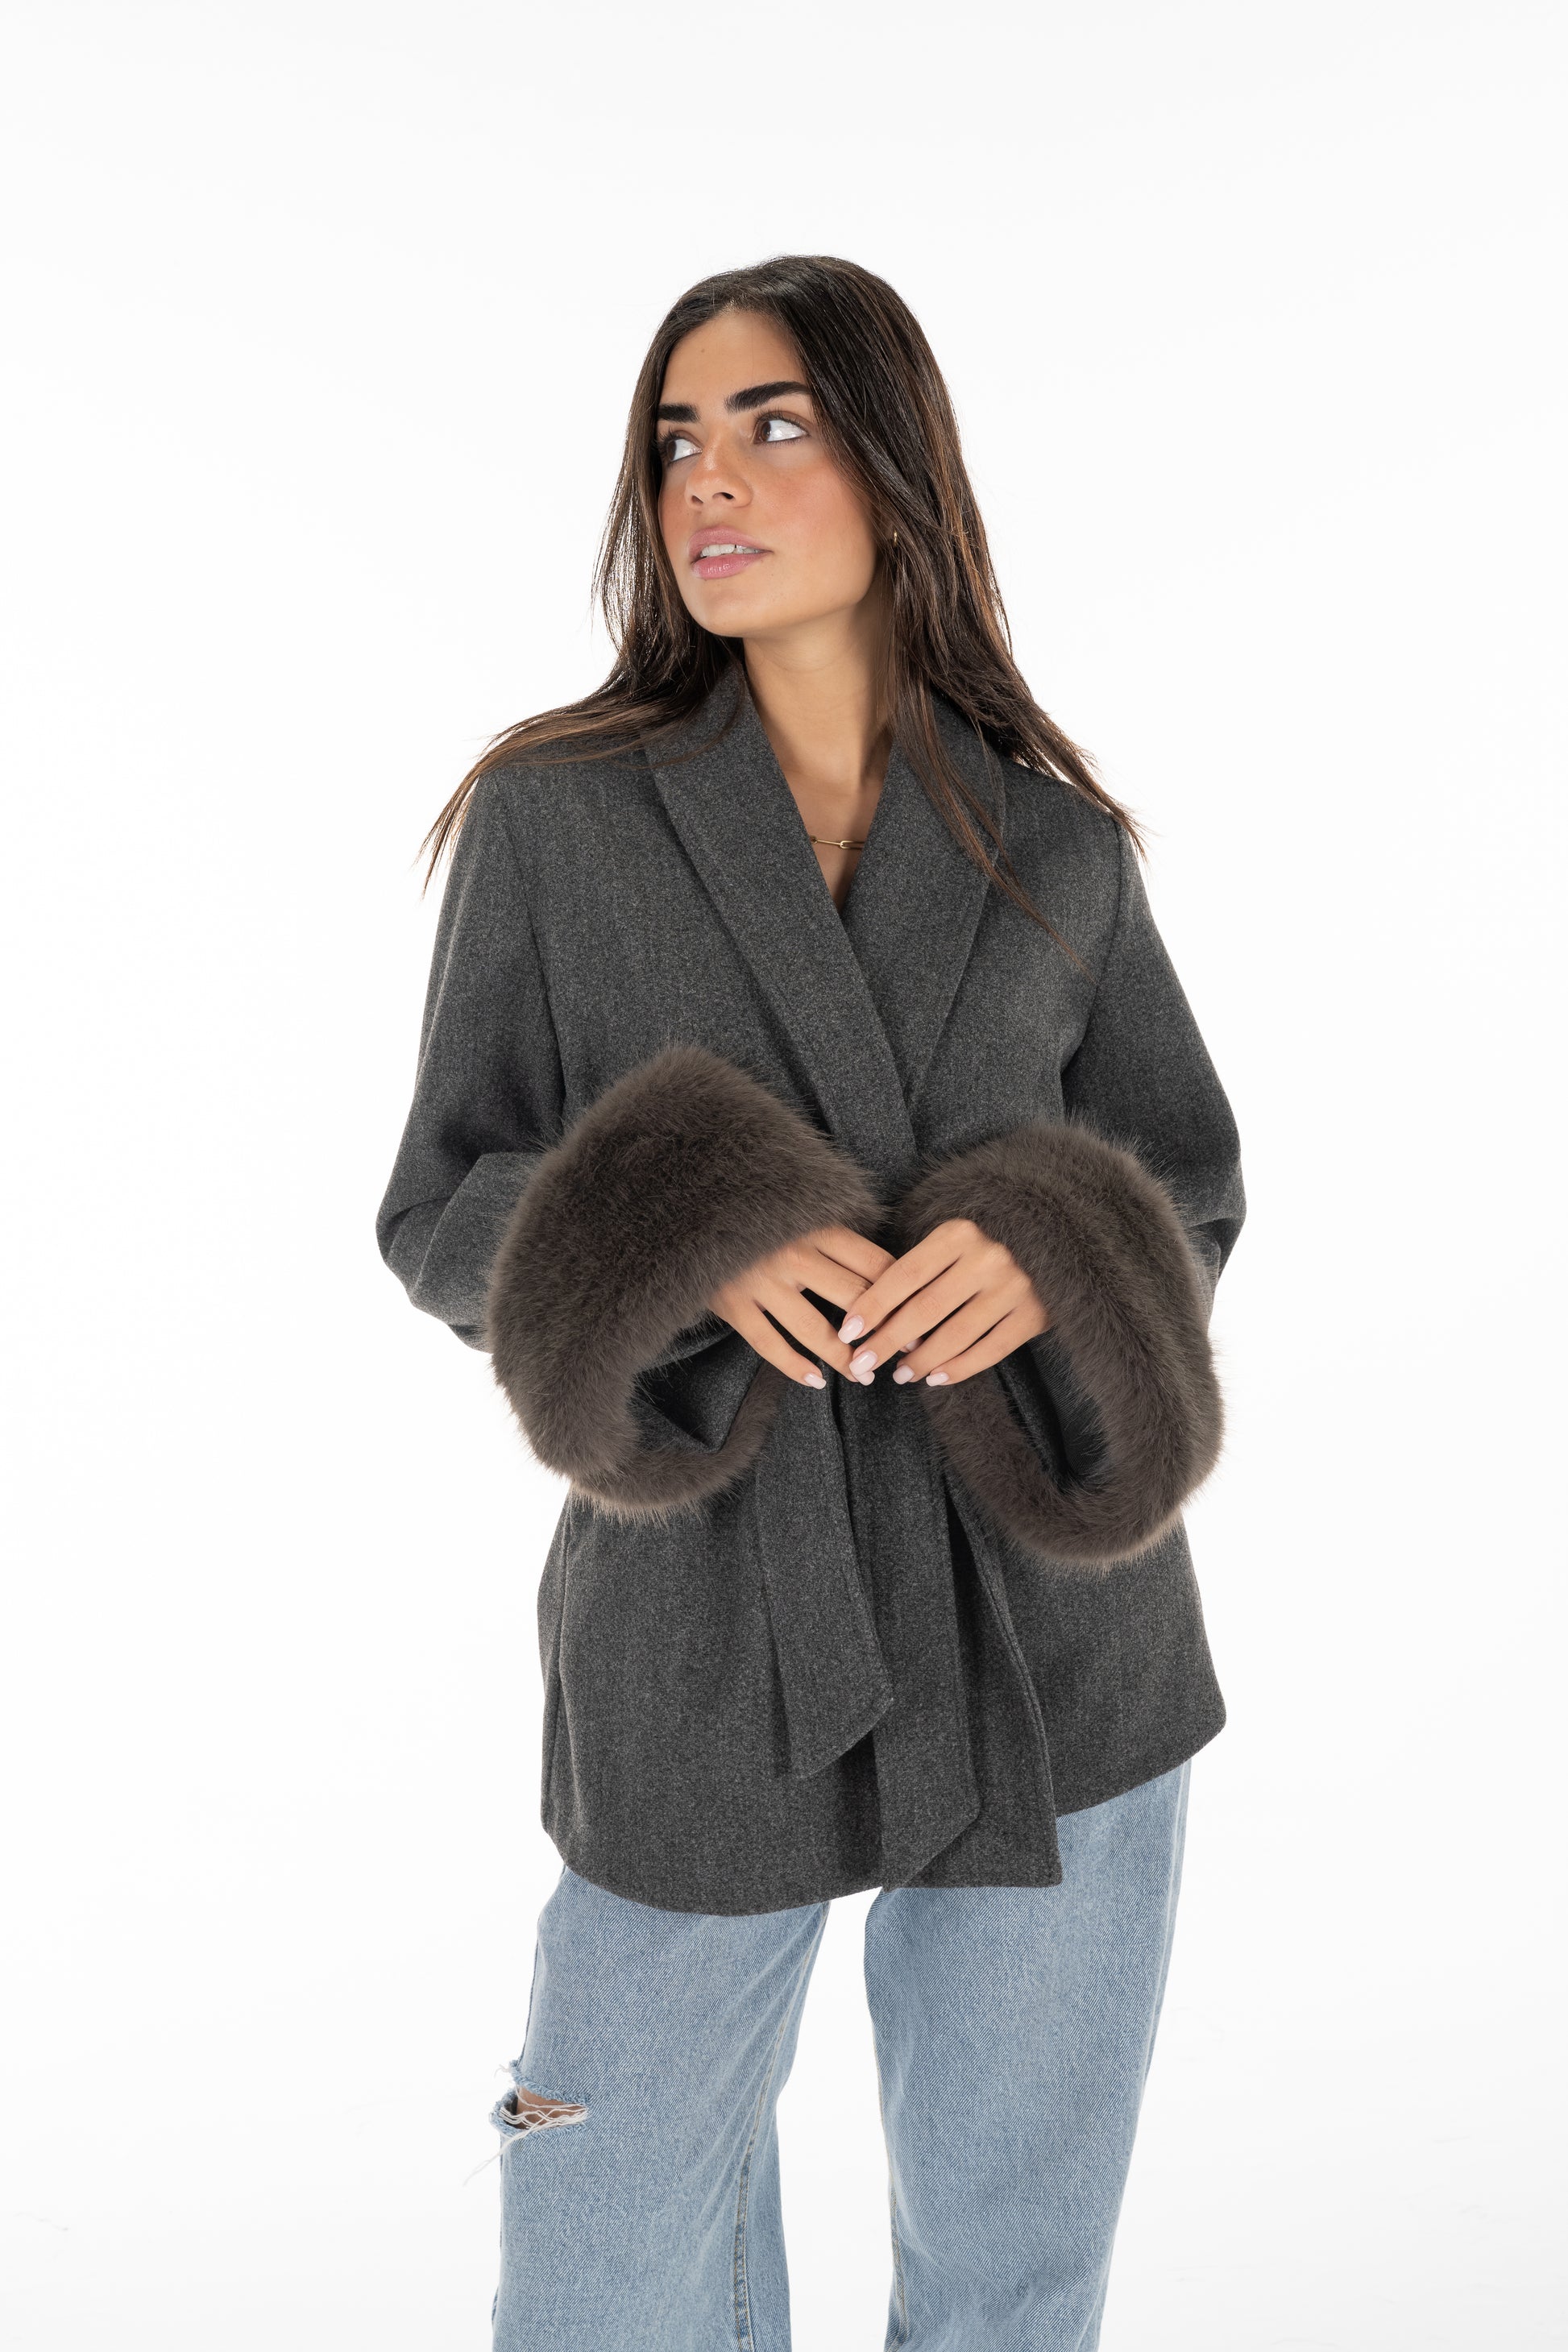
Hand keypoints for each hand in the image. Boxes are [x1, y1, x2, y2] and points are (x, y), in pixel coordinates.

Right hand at [708, 1224, 895, 1387]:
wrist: (692, 1214)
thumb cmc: (756, 1217)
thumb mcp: (800, 1214)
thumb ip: (836, 1238)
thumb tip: (889, 1271)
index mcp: (817, 1228)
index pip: (875, 1265)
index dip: (903, 1296)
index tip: (919, 1319)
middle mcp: (793, 1253)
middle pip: (855, 1299)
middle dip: (884, 1332)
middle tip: (900, 1353)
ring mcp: (762, 1281)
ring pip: (816, 1330)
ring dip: (845, 1359)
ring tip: (863, 1376)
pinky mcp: (733, 1304)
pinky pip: (769, 1344)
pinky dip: (795, 1367)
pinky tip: (816, 1380)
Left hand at [835, 1218, 1048, 1385]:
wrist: (1056, 1238)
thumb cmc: (983, 1244)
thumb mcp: (951, 1241)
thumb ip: (918, 1268)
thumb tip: (870, 1317)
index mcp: (959, 1233)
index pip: (904, 1275)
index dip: (872, 1306)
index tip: (847, 1332)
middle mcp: (989, 1258)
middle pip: (925, 1309)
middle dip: (888, 1341)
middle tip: (862, 1363)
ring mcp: (1015, 1287)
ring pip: (956, 1335)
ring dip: (922, 1361)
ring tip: (900, 1374)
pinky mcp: (1035, 1315)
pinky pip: (990, 1351)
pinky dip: (959, 1368)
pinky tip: (936, 1378)